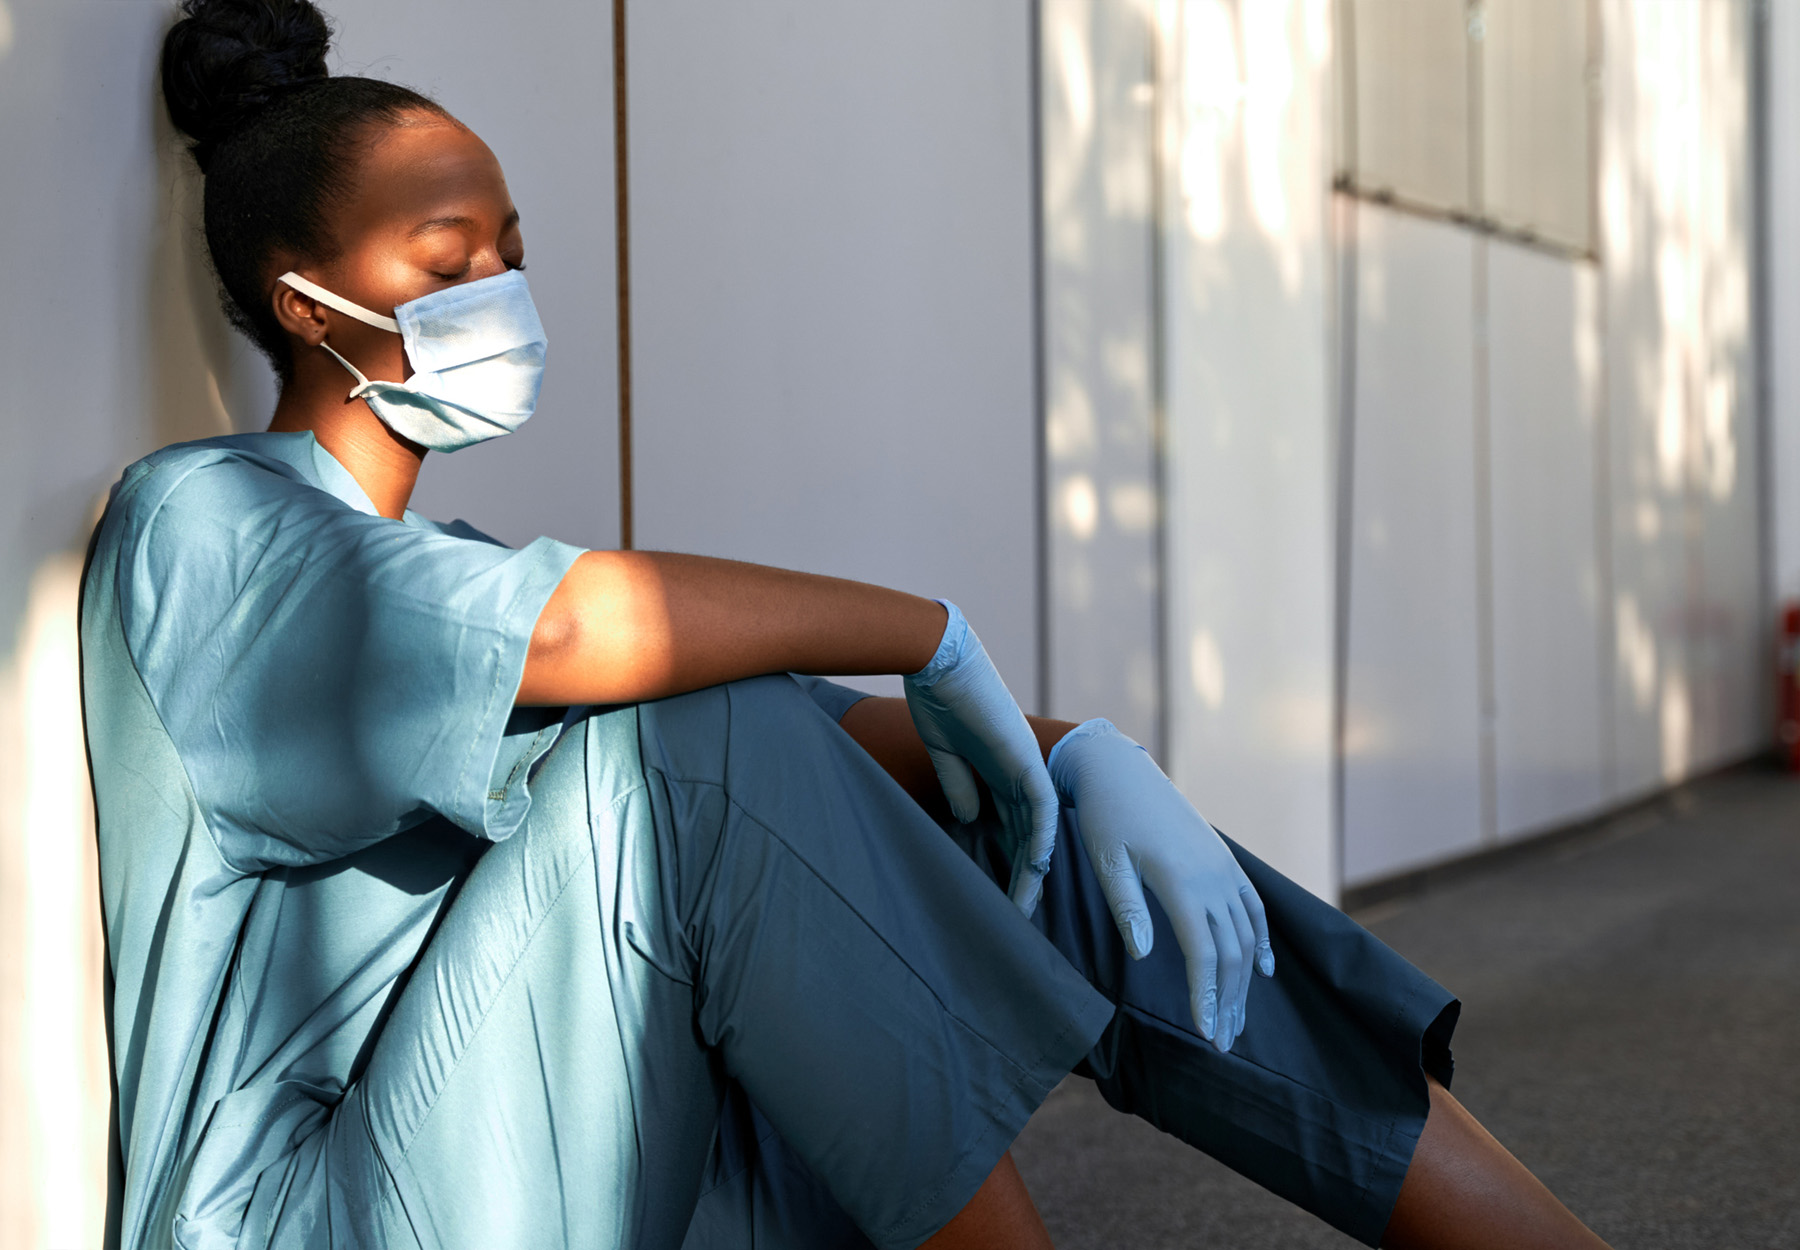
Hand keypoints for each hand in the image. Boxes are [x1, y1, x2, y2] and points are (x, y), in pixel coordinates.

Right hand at [903, 601, 1058, 914]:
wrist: (938, 659)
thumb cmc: (936, 696)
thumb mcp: (944, 751)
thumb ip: (959, 783)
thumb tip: (970, 819)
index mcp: (997, 768)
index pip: (1009, 824)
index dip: (1006, 859)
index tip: (997, 893)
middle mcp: (1018, 770)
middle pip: (1027, 833)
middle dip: (1022, 875)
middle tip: (1016, 914)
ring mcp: (1025, 764)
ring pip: (1037, 828)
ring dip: (1032, 868)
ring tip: (1023, 905)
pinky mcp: (1024, 758)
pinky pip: (1041, 806)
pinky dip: (1040, 837)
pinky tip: (1036, 866)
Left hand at [1048, 719, 1273, 1051]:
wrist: (1121, 771)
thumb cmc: (1105, 817)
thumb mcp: (1107, 861)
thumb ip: (1128, 908)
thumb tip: (1147, 957)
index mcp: (1181, 881)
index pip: (1204, 952)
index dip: (1207, 996)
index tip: (1206, 1034)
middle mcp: (1212, 877)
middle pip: (1232, 952)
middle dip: (1229, 1001)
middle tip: (1221, 1043)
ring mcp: (1223, 869)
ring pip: (1247, 936)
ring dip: (1244, 981)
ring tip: (1236, 1020)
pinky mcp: (1224, 862)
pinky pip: (1254, 907)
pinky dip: (1262, 941)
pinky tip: (1264, 970)